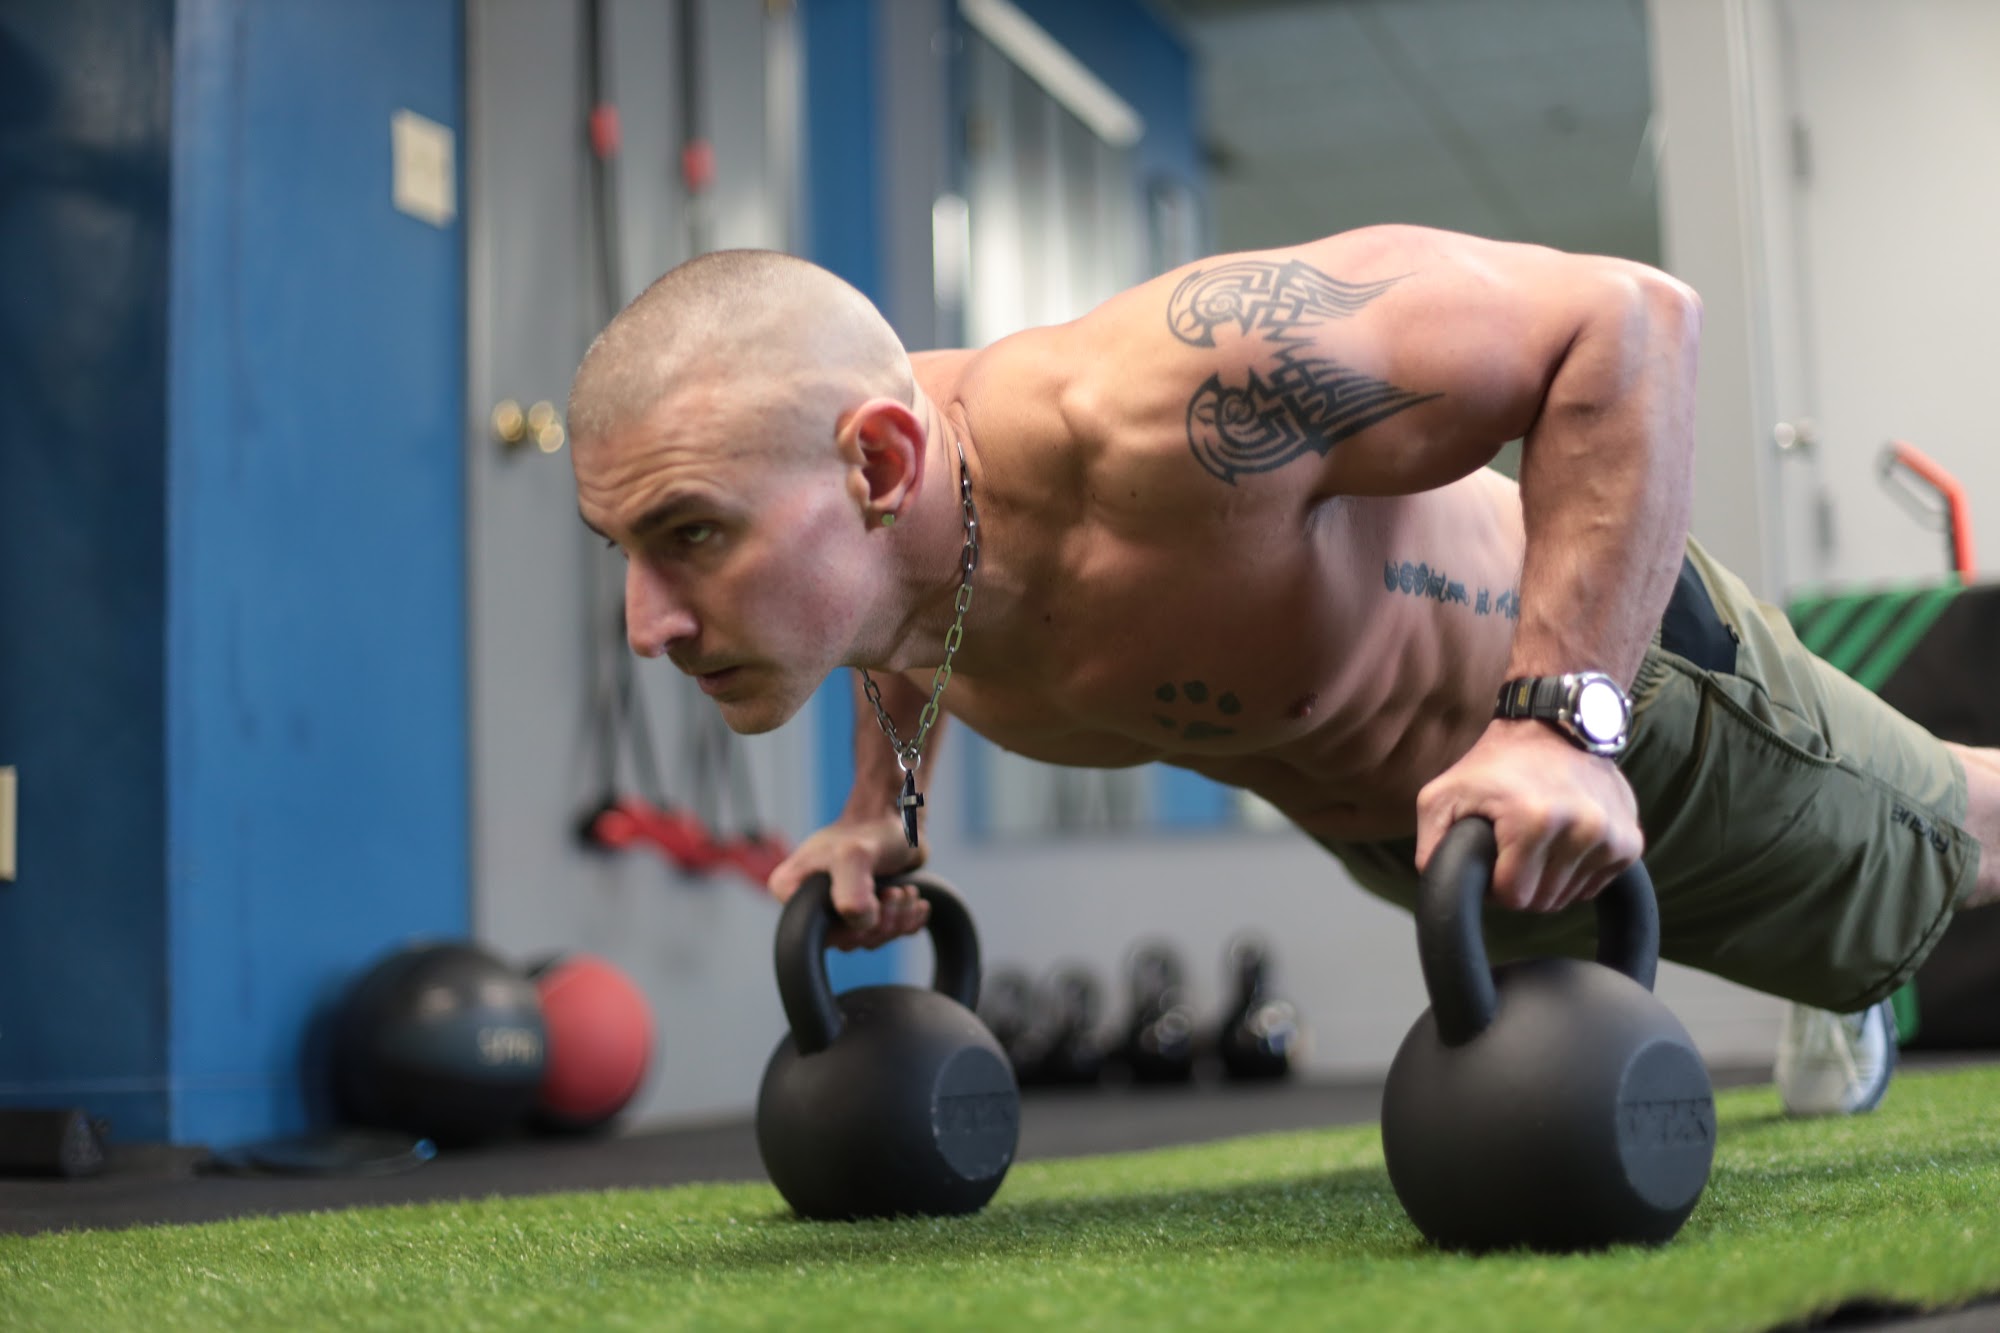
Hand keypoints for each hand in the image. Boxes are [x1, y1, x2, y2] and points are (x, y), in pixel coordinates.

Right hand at [766, 815, 929, 949]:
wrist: (901, 818)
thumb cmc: (873, 830)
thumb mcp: (854, 857)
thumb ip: (850, 893)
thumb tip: (858, 923)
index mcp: (791, 889)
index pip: (813, 935)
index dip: (849, 927)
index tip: (873, 899)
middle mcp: (810, 902)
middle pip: (845, 940)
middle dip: (879, 921)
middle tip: (894, 893)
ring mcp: (838, 908)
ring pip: (868, 939)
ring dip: (896, 919)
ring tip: (905, 891)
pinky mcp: (865, 911)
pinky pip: (886, 935)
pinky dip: (906, 921)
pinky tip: (915, 902)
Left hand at [1414, 721, 1642, 912]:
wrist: (1553, 726)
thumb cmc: (1493, 764)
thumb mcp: (1442, 795)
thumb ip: (1431, 846)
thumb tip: (1440, 886)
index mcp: (1536, 820)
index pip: (1514, 896)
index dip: (1495, 883)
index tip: (1493, 854)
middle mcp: (1584, 828)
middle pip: (1543, 901)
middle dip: (1522, 882)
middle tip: (1512, 846)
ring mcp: (1613, 836)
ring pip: (1570, 897)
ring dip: (1549, 877)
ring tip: (1537, 838)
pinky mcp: (1631, 841)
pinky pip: (1595, 885)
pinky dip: (1575, 871)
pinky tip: (1563, 839)